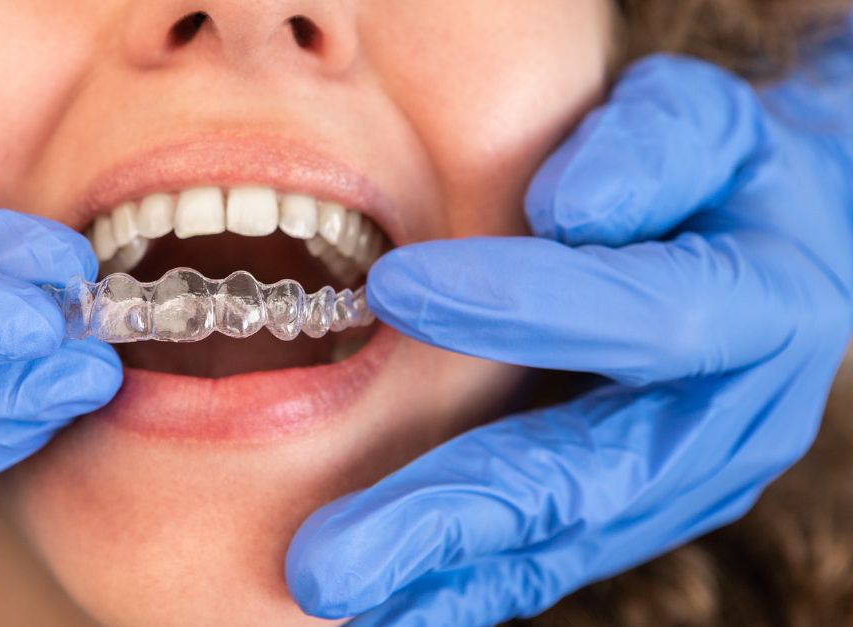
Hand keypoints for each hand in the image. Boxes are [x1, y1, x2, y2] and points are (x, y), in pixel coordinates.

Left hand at [286, 41, 852, 626]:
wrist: (776, 257)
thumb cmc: (714, 178)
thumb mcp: (703, 126)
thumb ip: (651, 151)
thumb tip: (571, 209)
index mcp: (760, 307)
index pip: (643, 315)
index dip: (526, 302)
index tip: (396, 284)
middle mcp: (727, 423)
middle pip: (586, 476)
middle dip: (453, 509)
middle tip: (332, 554)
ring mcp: (683, 487)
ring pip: (560, 541)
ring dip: (442, 570)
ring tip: (333, 590)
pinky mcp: (635, 516)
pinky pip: (549, 560)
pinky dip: (466, 586)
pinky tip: (383, 604)